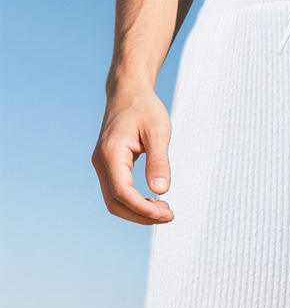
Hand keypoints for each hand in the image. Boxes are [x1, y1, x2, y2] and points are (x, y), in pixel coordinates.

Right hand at [92, 82, 174, 224]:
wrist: (128, 92)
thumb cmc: (145, 108)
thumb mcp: (158, 132)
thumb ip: (159, 162)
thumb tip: (161, 191)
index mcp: (111, 154)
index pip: (122, 193)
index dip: (144, 209)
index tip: (168, 214)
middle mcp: (101, 162)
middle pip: (115, 203)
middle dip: (142, 215)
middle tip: (170, 215)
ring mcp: (102, 164)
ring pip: (114, 201)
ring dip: (138, 211)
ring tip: (164, 210)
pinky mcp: (108, 165)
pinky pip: (117, 192)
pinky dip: (134, 202)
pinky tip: (153, 201)